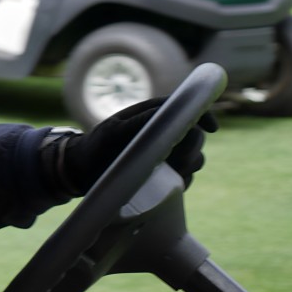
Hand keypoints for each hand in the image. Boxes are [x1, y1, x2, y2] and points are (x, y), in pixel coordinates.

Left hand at [43, 96, 219, 196]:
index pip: (187, 109)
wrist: (81, 172)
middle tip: (177, 160)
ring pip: (195, 158)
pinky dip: (184, 180)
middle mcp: (162, 133)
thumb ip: (143, 121)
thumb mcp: (116, 131)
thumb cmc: (96, 146)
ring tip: (171, 172)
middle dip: (193, 148)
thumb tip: (172, 111)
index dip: (203, 116)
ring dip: (190, 166)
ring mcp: (165, 154)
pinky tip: (172, 183)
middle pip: (195, 136)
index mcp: (153, 116)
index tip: (211, 128)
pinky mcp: (163, 173)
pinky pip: (186, 177)